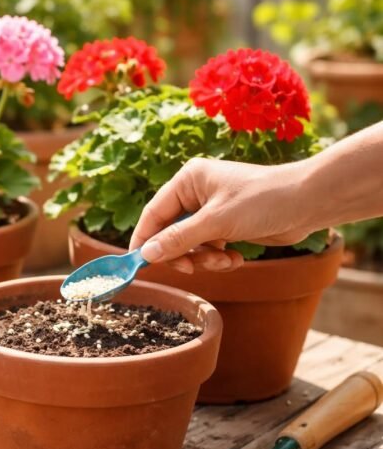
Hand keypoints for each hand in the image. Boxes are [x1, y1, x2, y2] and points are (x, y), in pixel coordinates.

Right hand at [129, 158, 313, 272]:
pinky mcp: (227, 225)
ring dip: (204, 258)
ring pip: (190, 244)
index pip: (154, 213)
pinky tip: (235, 258)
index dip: (145, 240)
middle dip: (183, 253)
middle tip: (191, 268)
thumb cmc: (262, 201)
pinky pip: (208, 248)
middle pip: (170, 232)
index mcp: (188, 180)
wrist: (309, 203)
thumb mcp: (216, 222)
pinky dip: (218, 258)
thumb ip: (178, 239)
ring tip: (224, 260)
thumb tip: (146, 254)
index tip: (138, 264)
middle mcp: (196, 193)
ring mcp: (211, 210)